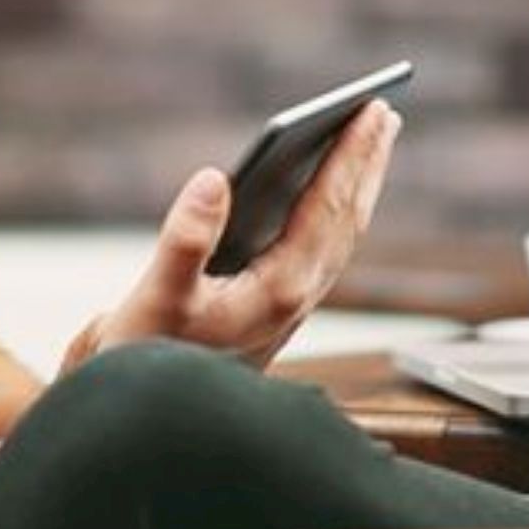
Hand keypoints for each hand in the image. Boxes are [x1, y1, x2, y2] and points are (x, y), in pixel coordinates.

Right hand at [62, 100, 402, 371]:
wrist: (145, 418)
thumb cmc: (146, 356)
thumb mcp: (155, 298)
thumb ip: (185, 239)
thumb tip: (214, 179)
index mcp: (281, 290)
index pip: (328, 209)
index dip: (350, 156)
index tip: (371, 111)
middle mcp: (298, 297)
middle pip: (347, 217)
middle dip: (366, 162)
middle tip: (382, 111)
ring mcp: (293, 304)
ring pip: (340, 232)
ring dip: (357, 183)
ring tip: (371, 139)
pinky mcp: (278, 306)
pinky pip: (323, 244)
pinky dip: (334, 207)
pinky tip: (329, 188)